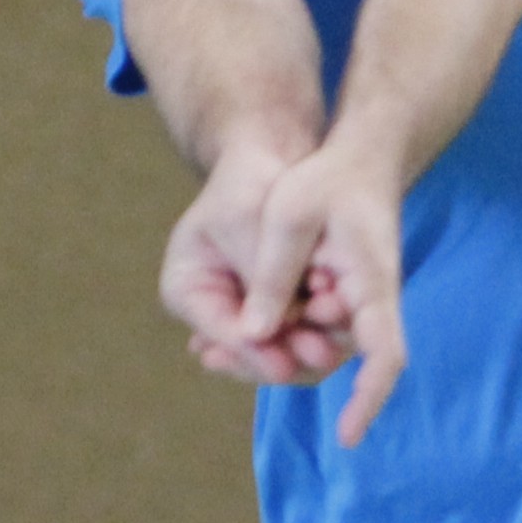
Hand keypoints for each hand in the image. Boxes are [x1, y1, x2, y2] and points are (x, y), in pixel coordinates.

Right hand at [159, 143, 355, 388]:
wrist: (272, 158)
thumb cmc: (249, 181)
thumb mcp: (247, 223)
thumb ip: (257, 279)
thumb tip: (262, 334)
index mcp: (185, 289)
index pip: (219, 333)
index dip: (253, 352)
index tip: (285, 364)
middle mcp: (210, 308)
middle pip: (244, 352)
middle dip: (282, 355)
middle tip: (318, 358)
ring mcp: (242, 310)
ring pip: (272, 348)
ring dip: (303, 347)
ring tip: (329, 349)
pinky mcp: (273, 307)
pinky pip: (293, 333)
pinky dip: (315, 331)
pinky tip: (337, 334)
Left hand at [238, 139, 408, 443]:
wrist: (359, 161)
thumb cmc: (328, 181)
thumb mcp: (290, 217)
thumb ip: (274, 276)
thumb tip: (253, 336)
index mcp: (373, 284)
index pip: (385, 356)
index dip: (369, 400)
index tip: (347, 438)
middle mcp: (370, 307)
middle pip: (325, 361)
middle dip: (270, 368)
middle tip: (208, 356)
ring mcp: (352, 309)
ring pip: (306, 353)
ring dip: (258, 355)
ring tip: (203, 349)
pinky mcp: (332, 307)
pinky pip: (298, 334)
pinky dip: (262, 338)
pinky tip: (216, 337)